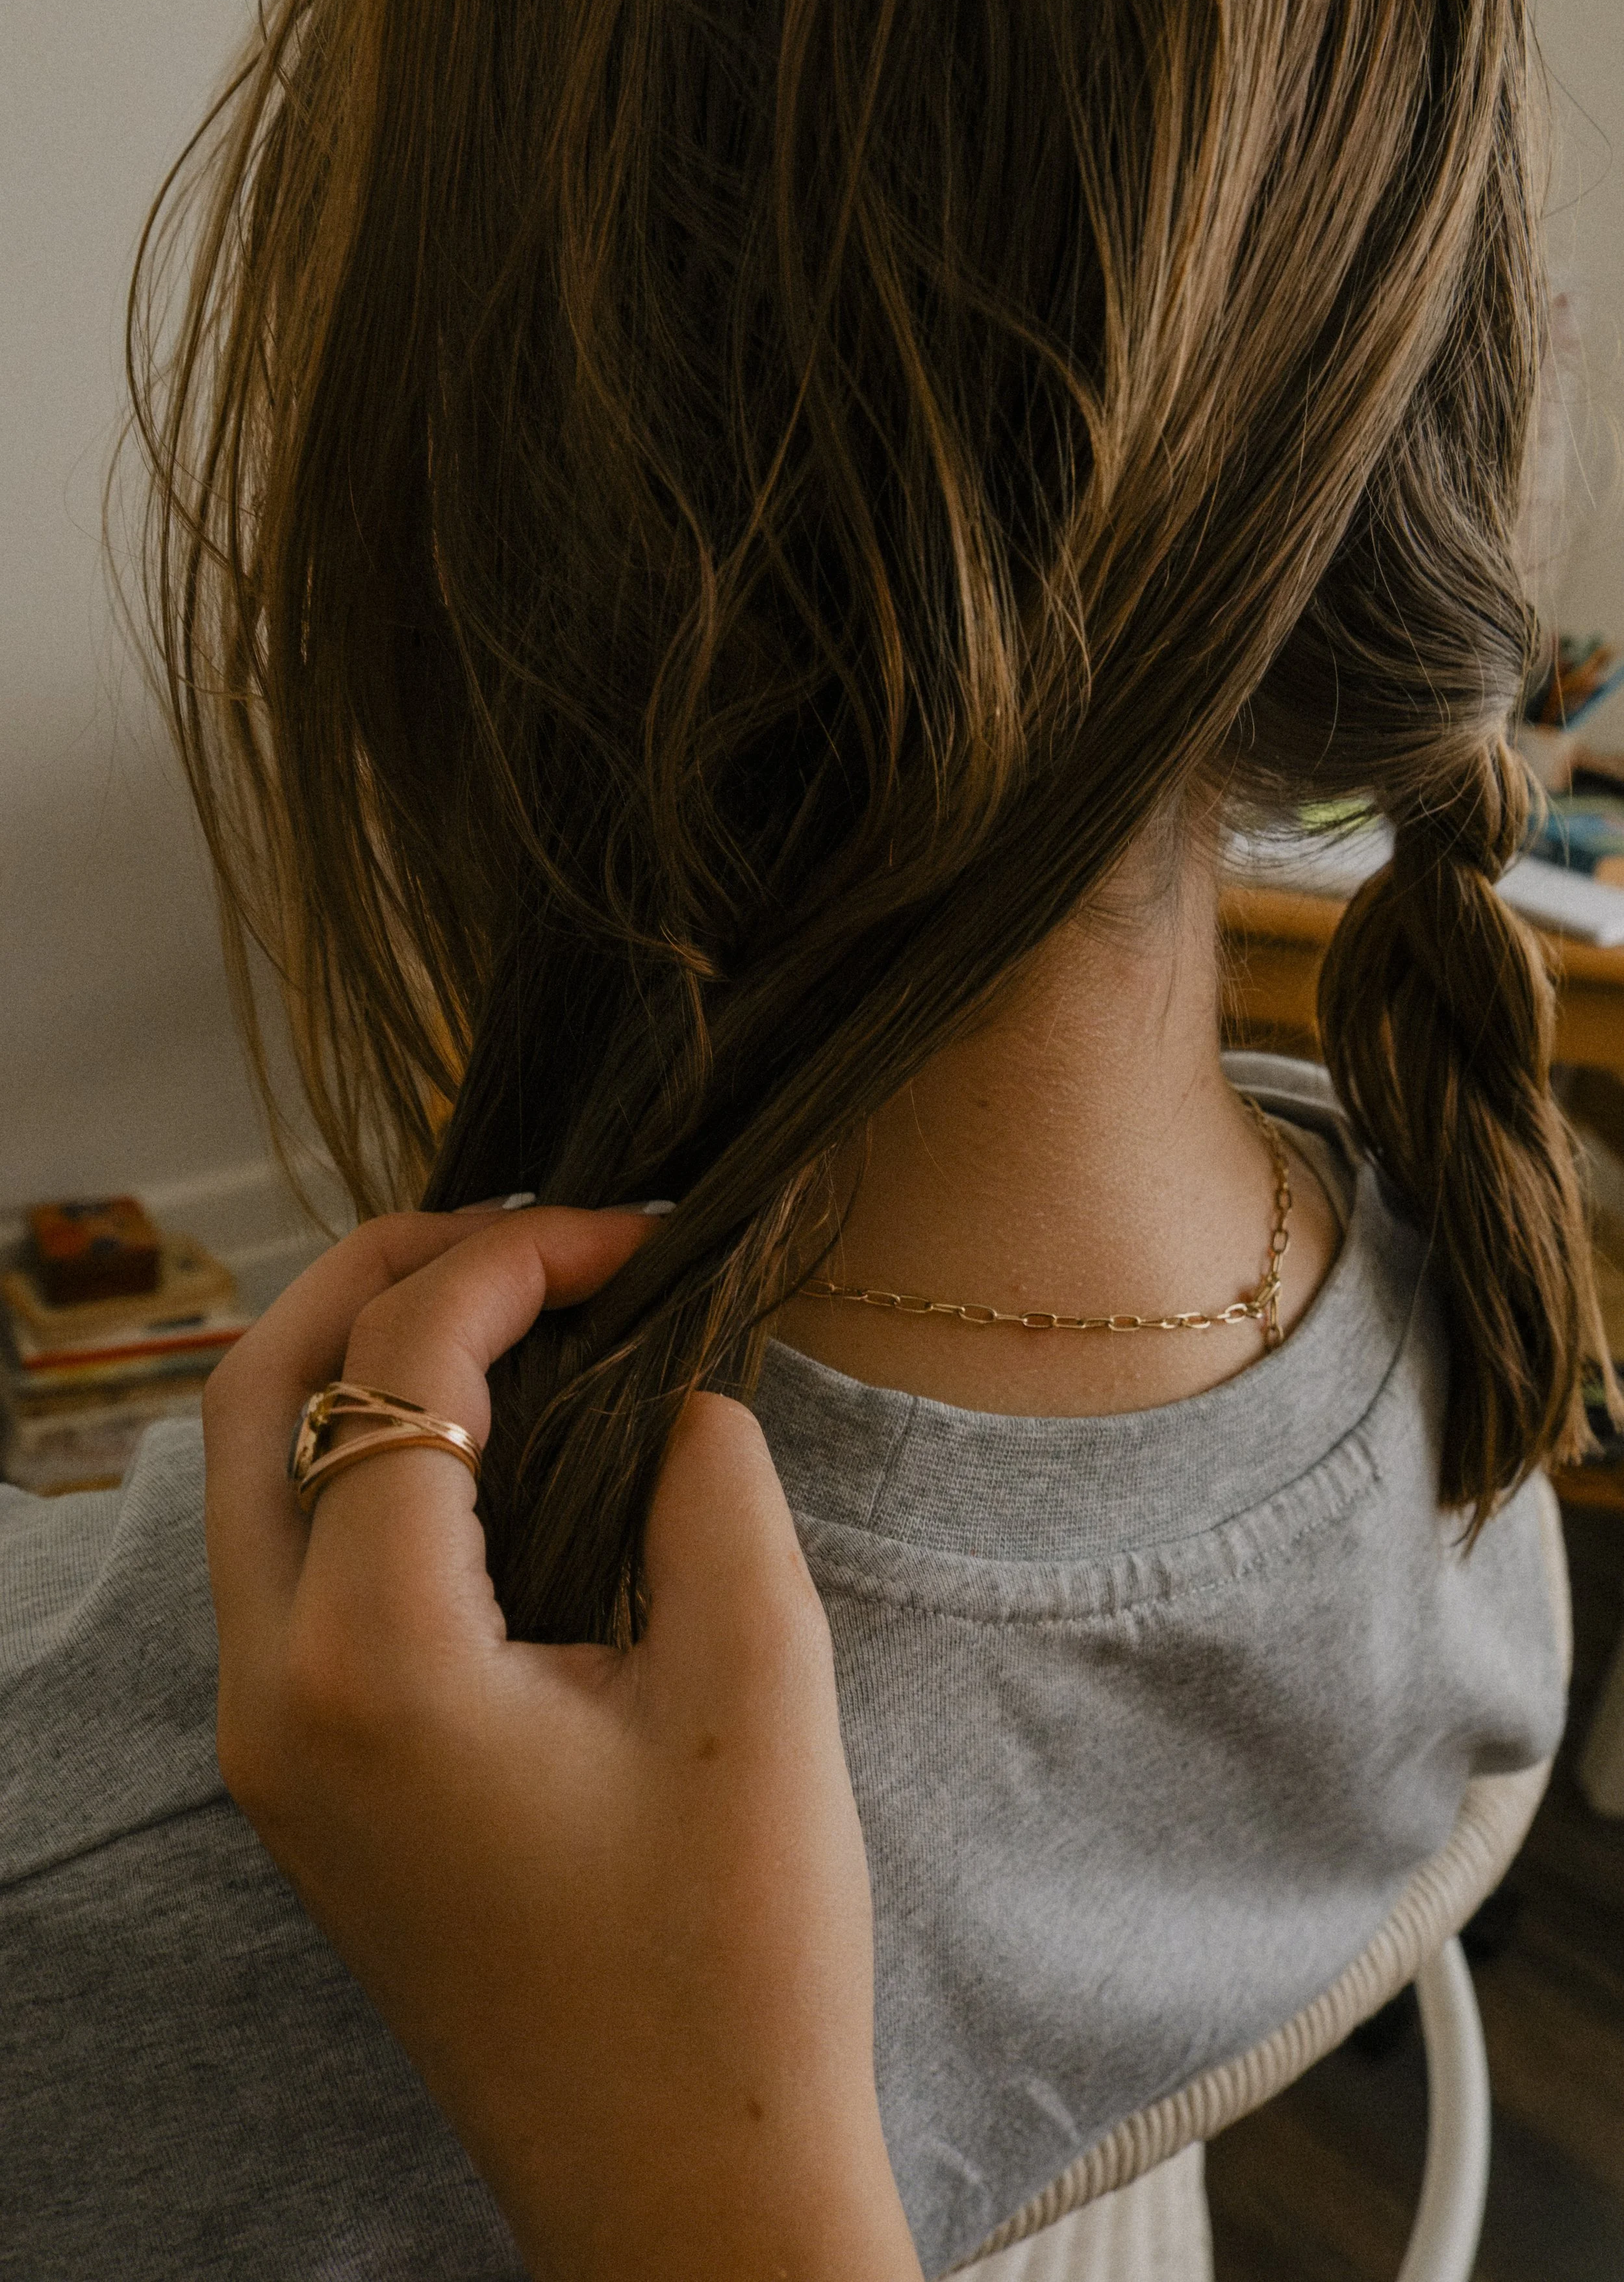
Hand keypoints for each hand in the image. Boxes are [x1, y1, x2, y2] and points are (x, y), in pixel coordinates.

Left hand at [203, 1205, 922, 2281]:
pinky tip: (488, 1440)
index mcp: (370, 1664)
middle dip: (386, 1270)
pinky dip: (366, 1458)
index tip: (639, 1233)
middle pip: (256, 1391)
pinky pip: (290, 1558)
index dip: (519, 1259)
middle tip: (537, 1230)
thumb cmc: (734, 1965)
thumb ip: (709, 1483)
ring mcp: (271, 1744)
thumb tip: (673, 1386)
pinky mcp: (307, 1779)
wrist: (685, 2190)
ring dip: (364, 1358)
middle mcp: (272, 1694)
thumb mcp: (759, 1683)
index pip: (399, 1372)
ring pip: (253, 1472)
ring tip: (512, 1302)